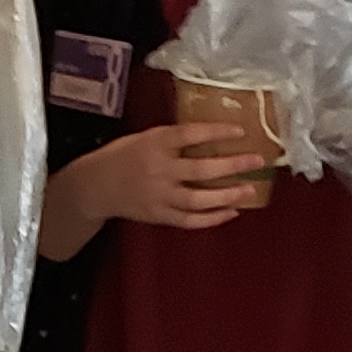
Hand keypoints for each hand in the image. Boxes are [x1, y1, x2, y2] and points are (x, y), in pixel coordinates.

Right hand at [58, 124, 267, 242]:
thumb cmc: (123, 155)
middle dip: (232, 165)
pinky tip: (231, 212)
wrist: (94, 186)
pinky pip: (190, 220)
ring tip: (249, 190)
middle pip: (201, 169)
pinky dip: (212, 218)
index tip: (240, 131)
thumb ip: (174, 139)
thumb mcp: (145, 137)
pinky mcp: (159, 216)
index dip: (217, 132)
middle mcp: (159, 170)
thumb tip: (213, 137)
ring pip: (199, 199)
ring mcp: (159, 196)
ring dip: (227, 195)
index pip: (190, 135)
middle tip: (257, 161)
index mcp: (154, 143)